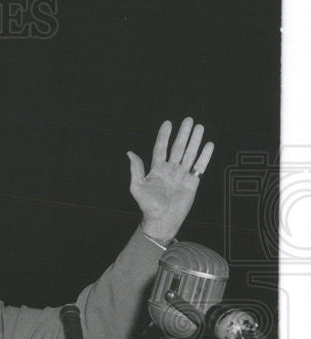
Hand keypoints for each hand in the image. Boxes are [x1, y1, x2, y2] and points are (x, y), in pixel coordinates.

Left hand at [127, 117, 213, 241]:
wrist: (162, 219)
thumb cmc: (147, 205)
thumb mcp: (137, 186)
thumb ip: (136, 169)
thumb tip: (130, 153)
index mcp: (157, 169)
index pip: (161, 148)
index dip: (164, 136)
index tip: (168, 123)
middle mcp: (170, 169)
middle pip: (178, 147)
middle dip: (183, 134)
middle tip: (189, 119)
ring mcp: (182, 175)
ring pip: (189, 154)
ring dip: (195, 141)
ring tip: (200, 127)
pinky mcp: (192, 182)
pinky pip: (199, 167)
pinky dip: (204, 156)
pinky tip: (208, 145)